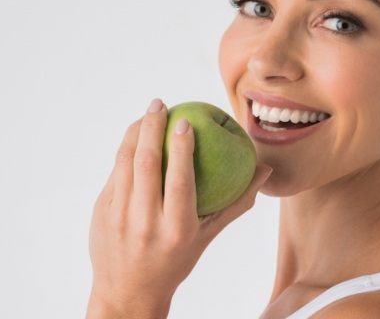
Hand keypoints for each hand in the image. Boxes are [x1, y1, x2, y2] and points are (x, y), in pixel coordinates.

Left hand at [86, 98, 272, 318]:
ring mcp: (118, 217)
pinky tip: (133, 139)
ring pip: (124, 163)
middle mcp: (145, 222)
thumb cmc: (175, 261)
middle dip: (151, 126)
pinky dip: (124, 151)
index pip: (180, 179)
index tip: (184, 120)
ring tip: (146, 114)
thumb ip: (236, 202)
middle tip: (159, 104)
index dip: (181, 146)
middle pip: (146, 162)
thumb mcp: (208, 236)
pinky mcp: (100, 213)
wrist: (127, 291)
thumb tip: (265, 171)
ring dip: (134, 133)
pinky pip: (113, 174)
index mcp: (177, 228)